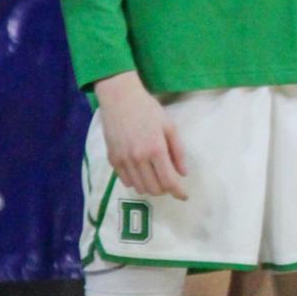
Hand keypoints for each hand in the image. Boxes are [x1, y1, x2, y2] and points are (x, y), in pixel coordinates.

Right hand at [95, 70, 188, 199]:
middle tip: (170, 182)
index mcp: (156, 149)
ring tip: (156, 177)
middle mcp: (138, 158)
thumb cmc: (148, 110)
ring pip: (139, 187)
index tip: (184, 196)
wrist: (119, 99)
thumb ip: (178, 151)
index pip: (168, 181)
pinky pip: (125, 181)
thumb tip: (183, 173)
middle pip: (154, 188)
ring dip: (151, 187)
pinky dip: (136, 182)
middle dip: (165, 190)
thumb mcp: (170, 127)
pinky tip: (142, 173)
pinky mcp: (112, 159)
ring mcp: (123, 160)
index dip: (178, 192)